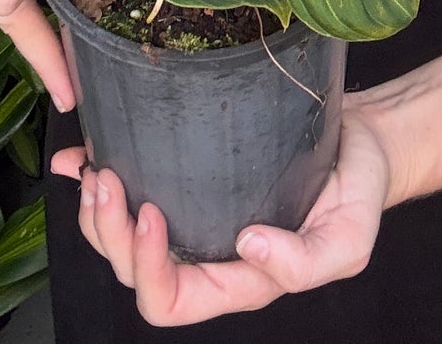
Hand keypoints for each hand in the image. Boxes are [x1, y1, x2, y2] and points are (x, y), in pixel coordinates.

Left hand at [48, 97, 393, 324]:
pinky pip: (129, 186)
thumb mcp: (349, 240)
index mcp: (236, 280)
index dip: (148, 268)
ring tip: (96, 169)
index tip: (151, 213)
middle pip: (133, 270)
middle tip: (107, 182)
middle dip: (110, 233)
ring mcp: (193, 214)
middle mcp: (206, 253)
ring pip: (121, 236)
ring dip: (97, 209)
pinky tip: (77, 156)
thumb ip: (304, 262)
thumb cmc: (358, 194)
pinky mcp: (187, 173)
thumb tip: (248, 246)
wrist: (364, 141)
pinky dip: (91, 174)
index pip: (170, 301)